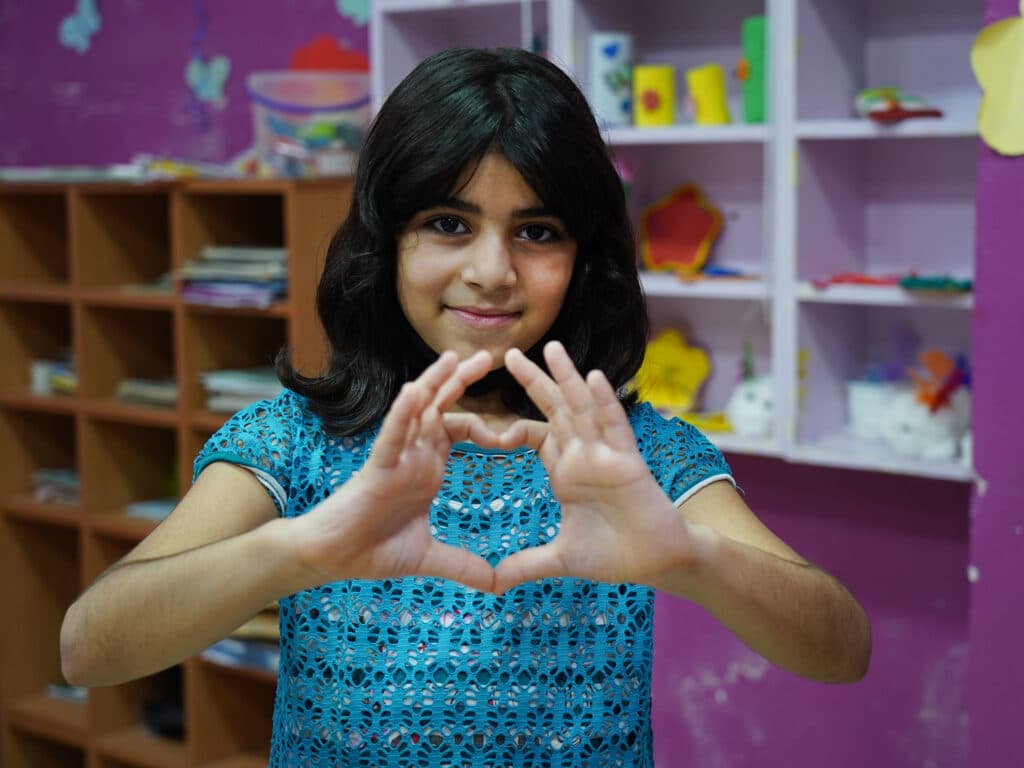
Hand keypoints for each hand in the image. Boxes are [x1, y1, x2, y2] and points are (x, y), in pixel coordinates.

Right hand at [297, 350, 499, 591]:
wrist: (333, 560)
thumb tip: (496, 584)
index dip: (485, 426)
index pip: (459, 432)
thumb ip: (462, 565)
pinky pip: (392, 436)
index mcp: (428, 469)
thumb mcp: (429, 557)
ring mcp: (395, 458)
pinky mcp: (377, 468)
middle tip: (490, 356)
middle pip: (441, 408)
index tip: (512, 431)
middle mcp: (413, 456)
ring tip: (454, 358)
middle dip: (462, 382)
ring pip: (416, 412)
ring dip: (434, 383)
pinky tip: (414, 393)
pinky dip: (403, 415)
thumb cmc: (373, 549)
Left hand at [493, 341, 700, 591]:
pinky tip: (593, 378)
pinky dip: (605, 403)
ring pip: (583, 408)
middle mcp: (584, 456)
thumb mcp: (560, 560)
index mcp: (565, 472)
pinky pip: (616, 427)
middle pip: (554, 410)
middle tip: (509, 353)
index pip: (535, 437)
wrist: (658, 563)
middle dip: (533, 381)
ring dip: (568, 378)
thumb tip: (492, 583)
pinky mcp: (629, 462)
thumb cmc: (615, 555)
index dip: (511, 426)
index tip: (484, 414)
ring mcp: (606, 455)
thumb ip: (526, 565)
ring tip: (552, 348)